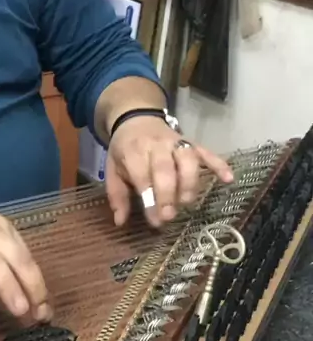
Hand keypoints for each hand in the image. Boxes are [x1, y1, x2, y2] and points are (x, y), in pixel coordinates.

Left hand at [105, 116, 233, 227]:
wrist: (135, 118)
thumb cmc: (124, 149)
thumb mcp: (112, 169)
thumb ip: (117, 195)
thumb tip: (119, 222)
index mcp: (133, 151)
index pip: (142, 175)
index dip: (150, 199)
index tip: (156, 221)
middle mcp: (156, 145)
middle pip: (165, 168)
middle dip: (169, 194)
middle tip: (169, 216)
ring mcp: (176, 142)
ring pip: (188, 159)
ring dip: (189, 183)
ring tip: (187, 203)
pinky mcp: (192, 142)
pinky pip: (207, 152)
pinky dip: (219, 164)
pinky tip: (228, 179)